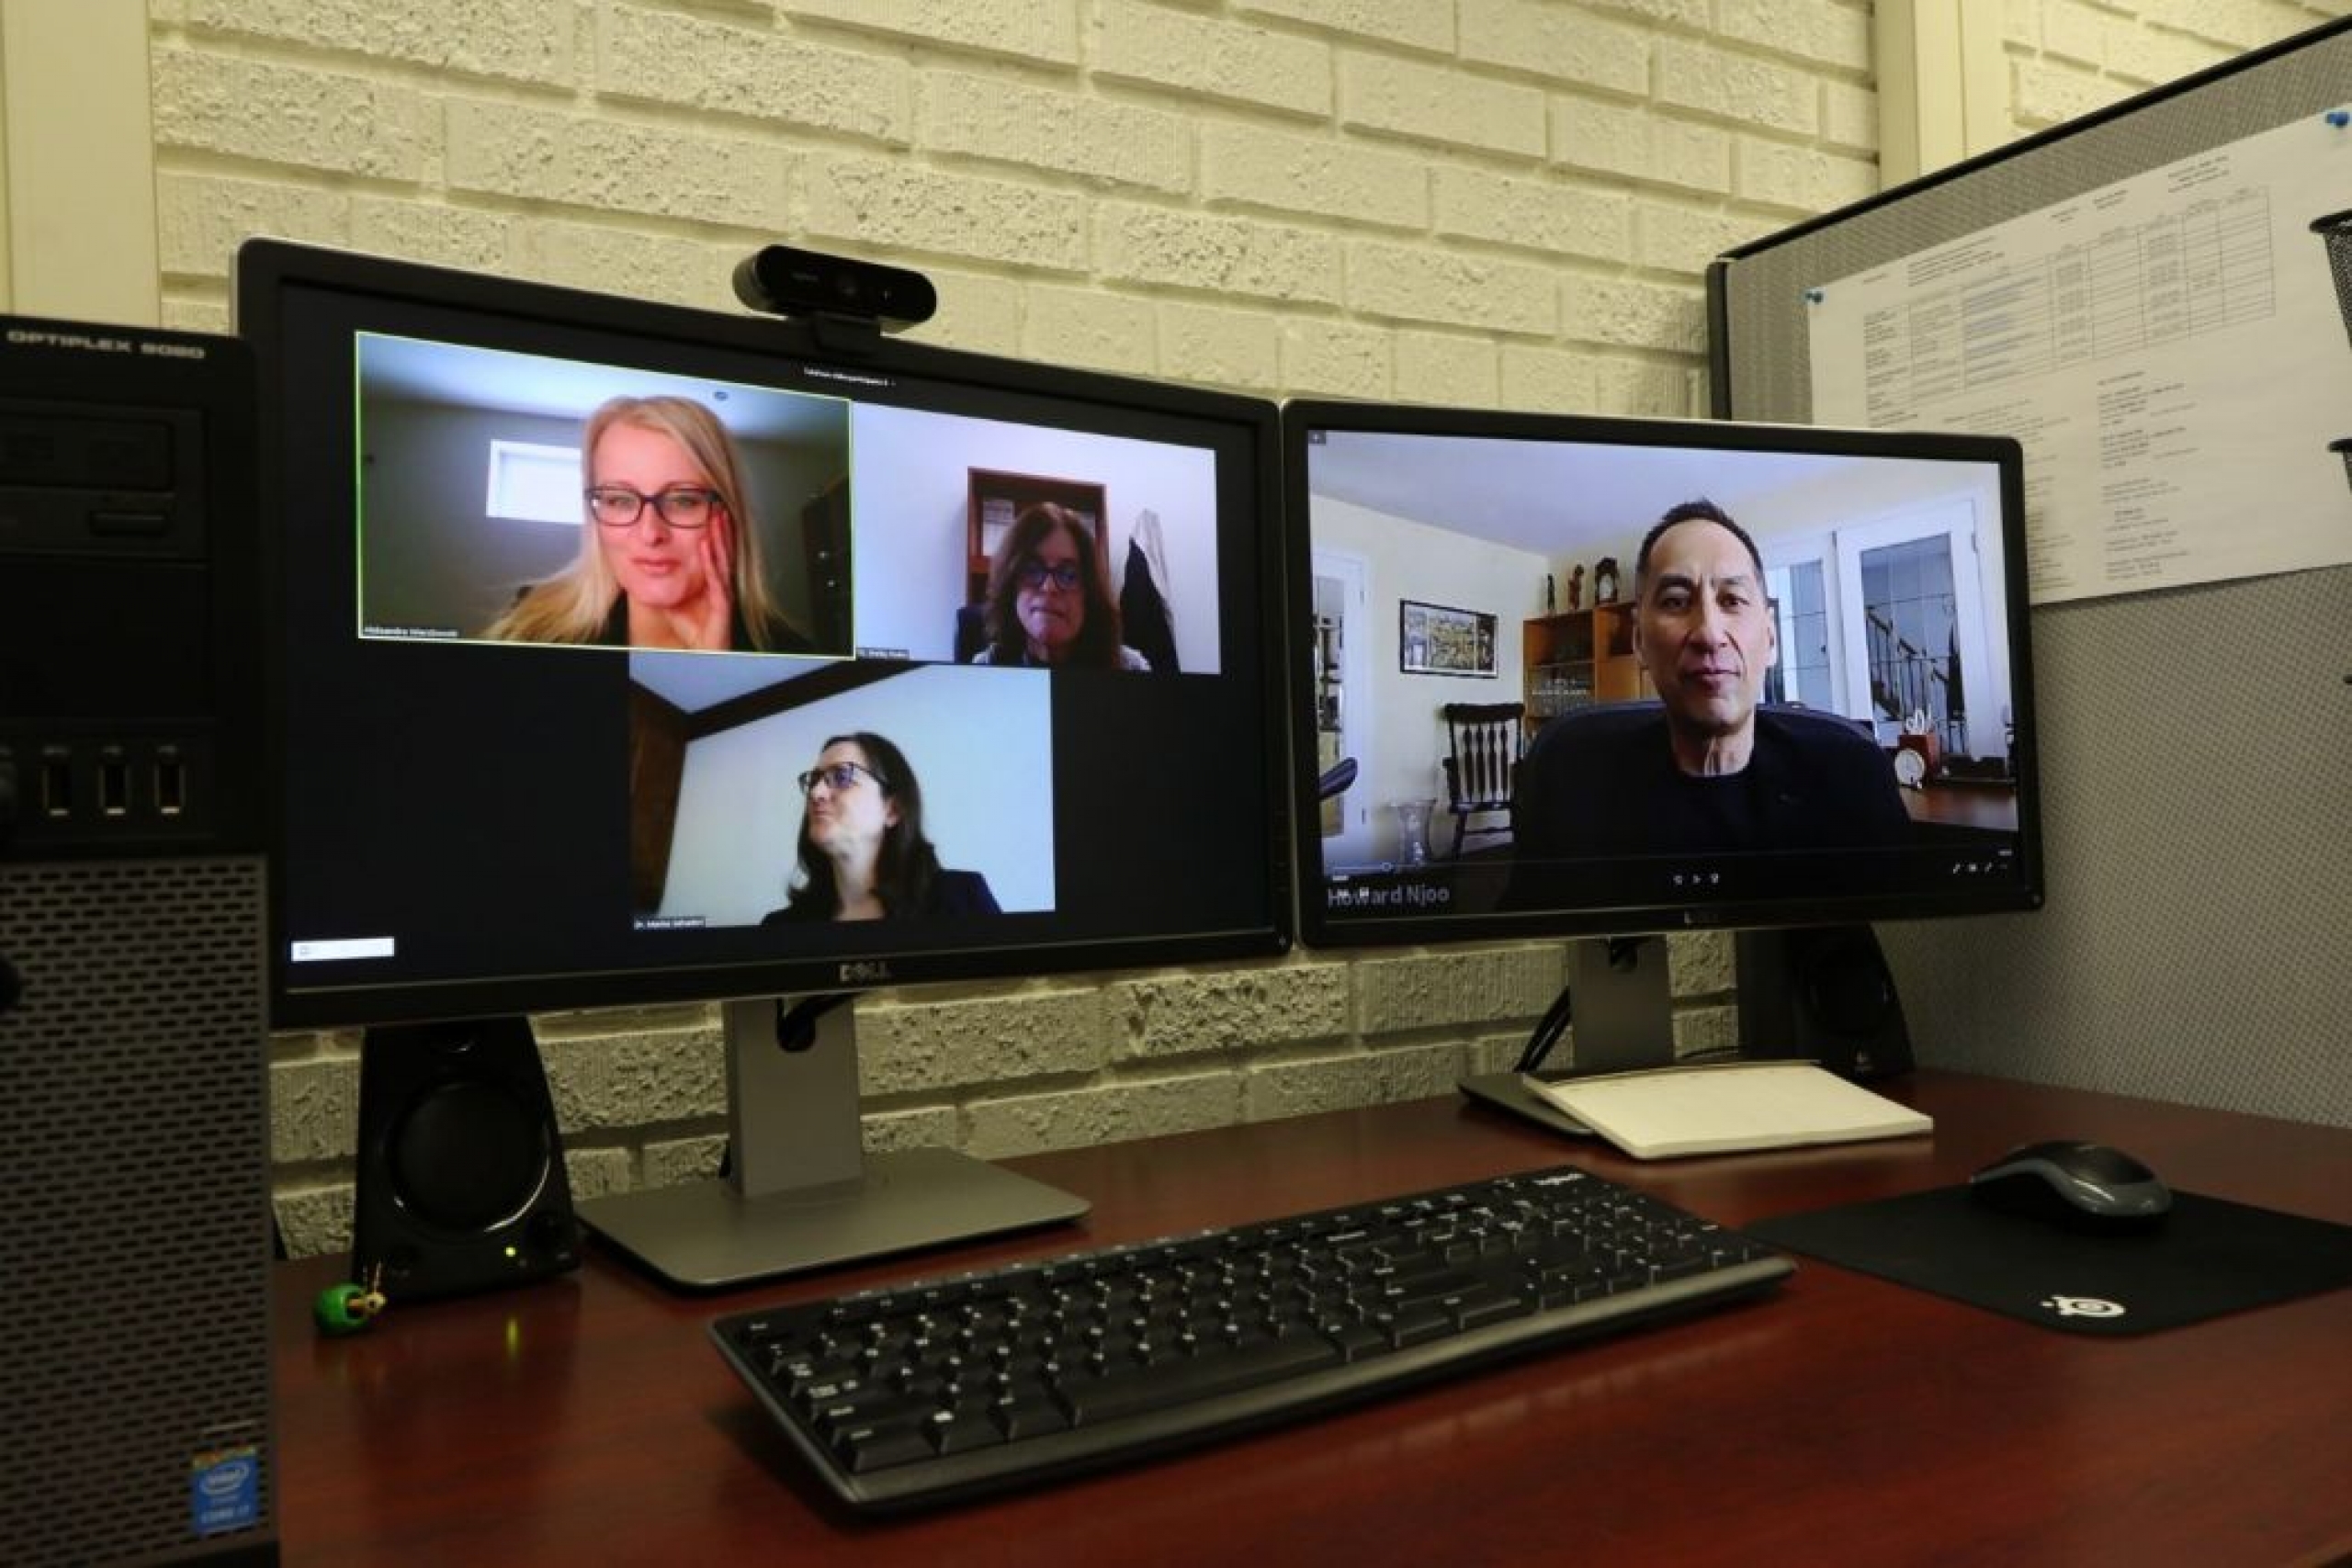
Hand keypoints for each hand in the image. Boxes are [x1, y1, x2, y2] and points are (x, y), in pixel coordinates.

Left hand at [668, 505, 737, 650]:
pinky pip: (717, 582)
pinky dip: (711, 563)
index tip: (710, 513)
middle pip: (722, 553)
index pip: (713, 555)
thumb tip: (647, 564)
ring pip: (722, 563)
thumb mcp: (668, 599)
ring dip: (719, 539)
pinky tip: (707, 546)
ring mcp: (723, 598)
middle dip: (720, 529)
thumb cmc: (687, 633)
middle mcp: (719, 588)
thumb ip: (662, 582)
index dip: (713, 534)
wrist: (694, 657)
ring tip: (717, 518)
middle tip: (718, 505)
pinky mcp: (722, 610)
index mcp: (710, 585)